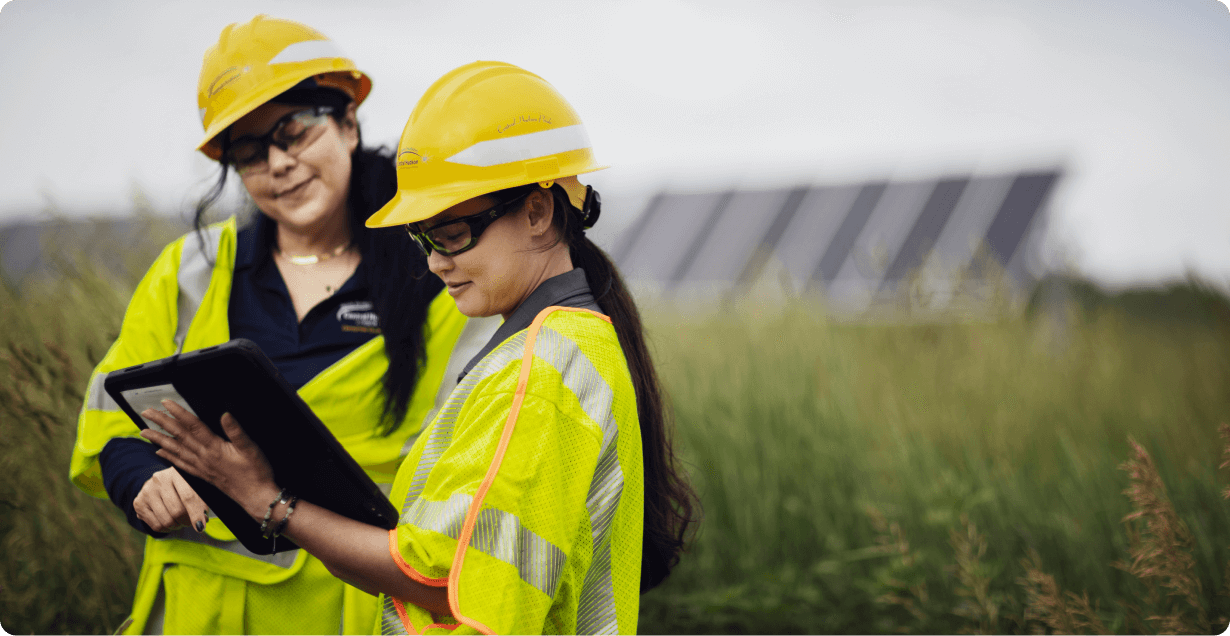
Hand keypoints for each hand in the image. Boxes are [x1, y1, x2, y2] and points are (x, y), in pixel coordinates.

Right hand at [134, 466, 209, 532]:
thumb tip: (202, 521)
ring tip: (180, 521)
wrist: (161, 483)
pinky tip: (170, 522)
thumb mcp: (195, 488)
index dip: (195, 514)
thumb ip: (201, 502)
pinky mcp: (138, 503)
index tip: (200, 527)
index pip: (188, 496)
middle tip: (190, 522)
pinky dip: (166, 529)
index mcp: (176, 472)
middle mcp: (159, 479)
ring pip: (166, 521)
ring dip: (177, 526)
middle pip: (176, 511)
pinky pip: (156, 526)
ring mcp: (147, 491)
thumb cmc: (184, 486)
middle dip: (187, 522)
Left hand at [139, 400, 277, 516]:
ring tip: (144, 432)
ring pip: (175, 450)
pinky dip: (168, 457)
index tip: (166, 403)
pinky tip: (159, 452)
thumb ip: (236, 432)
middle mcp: (203, 457)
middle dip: (162, 423)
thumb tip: (225, 415)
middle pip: (179, 436)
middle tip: (147, 412)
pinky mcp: (202, 475)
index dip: (179, 413)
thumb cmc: (256, 473)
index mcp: (215, 449)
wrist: (255, 497)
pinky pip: (180, 464)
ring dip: (159, 440)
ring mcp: (201, 467)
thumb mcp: (251, 449)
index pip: (193, 426)